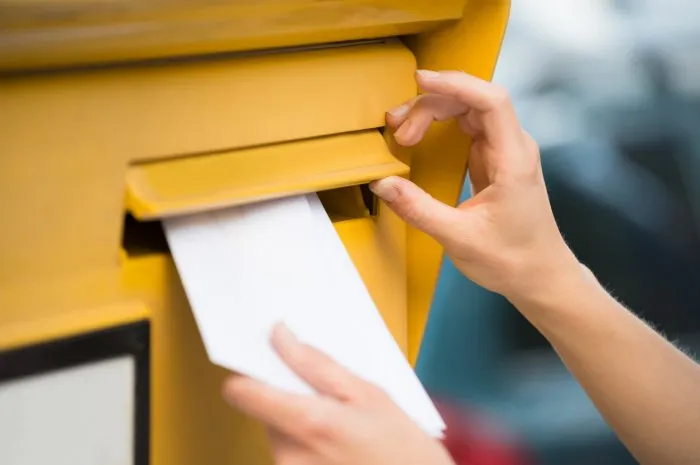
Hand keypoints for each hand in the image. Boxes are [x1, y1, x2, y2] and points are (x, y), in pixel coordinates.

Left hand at [222, 324, 454, 464]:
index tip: (263, 360)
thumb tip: (279, 336)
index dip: (247, 372)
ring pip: (276, 430)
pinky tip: (336, 443)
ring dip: (299, 420)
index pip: (242, 393)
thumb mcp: (368, 393)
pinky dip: (306, 442)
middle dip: (288, 396)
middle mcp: (289, 455)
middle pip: (262, 409)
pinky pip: (288, 451)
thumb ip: (316, 364)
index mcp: (308, 423)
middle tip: (327, 395)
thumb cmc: (402, 448)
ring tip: (339, 423)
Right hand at [370, 70, 580, 301]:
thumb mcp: (459, 238)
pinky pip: (467, 128)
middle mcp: (513, 147)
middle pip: (473, 101)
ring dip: (433, 112)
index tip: (420, 81)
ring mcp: (504, 152)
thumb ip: (419, 209)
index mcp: (513, 159)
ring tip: (402, 131)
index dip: (456, 84)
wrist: (540, 276)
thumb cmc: (511, 259)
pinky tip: (419, 137)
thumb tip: (382, 183)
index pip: (491, 101)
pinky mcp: (494, 161)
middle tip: (398, 129)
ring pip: (468, 111)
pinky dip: (439, 127)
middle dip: (431, 104)